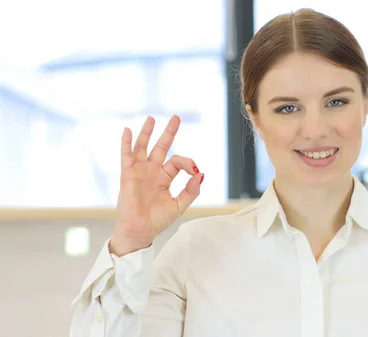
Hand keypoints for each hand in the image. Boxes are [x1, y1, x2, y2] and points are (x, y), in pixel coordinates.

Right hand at [110, 115, 203, 255]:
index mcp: (165, 178)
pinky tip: (127, 130)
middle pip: (161, 147)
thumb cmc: (157, 221)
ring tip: (151, 118)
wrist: (140, 231)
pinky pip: (127, 155)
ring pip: (143, 147)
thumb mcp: (179, 205)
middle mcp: (152, 171)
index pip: (177, 161)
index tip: (193, 170)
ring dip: (147, 133)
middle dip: (169, 133)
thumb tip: (200, 174)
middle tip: (176, 117)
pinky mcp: (128, 175)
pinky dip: (126, 143)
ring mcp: (140, 172)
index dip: (187, 162)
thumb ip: (191, 190)